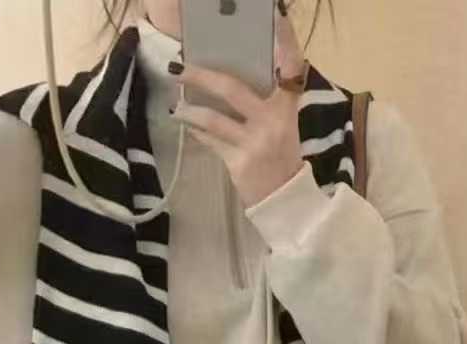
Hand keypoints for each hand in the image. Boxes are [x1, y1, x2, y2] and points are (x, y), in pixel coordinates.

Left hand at [170, 6, 307, 208]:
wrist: (286, 201)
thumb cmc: (282, 158)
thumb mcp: (283, 125)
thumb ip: (266, 101)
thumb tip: (226, 79)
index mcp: (288, 107)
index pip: (291, 67)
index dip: (286, 41)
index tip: (278, 15)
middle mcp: (273, 121)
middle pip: (231, 88)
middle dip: (200, 76)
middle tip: (177, 67)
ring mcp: (255, 142)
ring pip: (213, 118)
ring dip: (188, 110)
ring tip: (175, 106)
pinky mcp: (239, 163)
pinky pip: (211, 141)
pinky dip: (197, 132)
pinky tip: (187, 125)